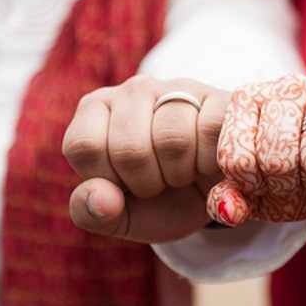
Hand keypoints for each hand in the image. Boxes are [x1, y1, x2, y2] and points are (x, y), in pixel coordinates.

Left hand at [64, 76, 229, 242]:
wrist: (212, 195)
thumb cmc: (157, 200)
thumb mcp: (119, 217)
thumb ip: (93, 213)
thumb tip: (102, 199)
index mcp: (95, 111)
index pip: (86, 145)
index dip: (109, 180)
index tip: (125, 185)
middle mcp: (134, 90)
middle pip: (130, 148)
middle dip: (148, 183)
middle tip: (160, 181)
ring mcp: (179, 88)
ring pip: (174, 138)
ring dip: (182, 174)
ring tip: (185, 170)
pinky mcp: (220, 96)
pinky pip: (212, 127)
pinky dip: (213, 161)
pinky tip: (211, 161)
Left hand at [208, 74, 305, 225]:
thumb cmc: (298, 175)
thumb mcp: (259, 193)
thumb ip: (230, 200)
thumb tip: (228, 212)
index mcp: (248, 100)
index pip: (236, 159)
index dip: (253, 186)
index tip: (265, 182)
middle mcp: (286, 88)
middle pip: (276, 159)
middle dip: (289, 185)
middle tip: (299, 179)